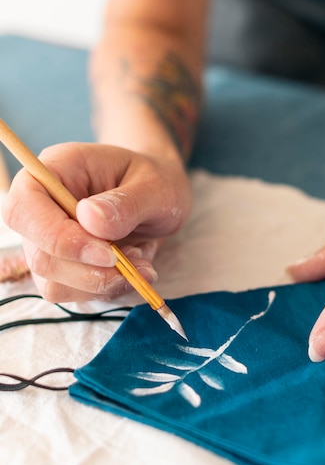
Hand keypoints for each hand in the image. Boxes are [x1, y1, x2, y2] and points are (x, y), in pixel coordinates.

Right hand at [2, 142, 191, 301]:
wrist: (160, 195)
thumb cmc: (155, 181)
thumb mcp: (155, 186)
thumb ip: (126, 203)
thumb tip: (89, 218)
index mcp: (56, 170)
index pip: (24, 209)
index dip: (59, 239)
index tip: (108, 254)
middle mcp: (42, 206)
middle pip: (40, 256)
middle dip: (91, 272)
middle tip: (138, 263)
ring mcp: (48, 241)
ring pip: (55, 283)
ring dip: (103, 283)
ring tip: (141, 260)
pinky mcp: (63, 267)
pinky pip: (74, 293)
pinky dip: (108, 289)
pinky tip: (132, 268)